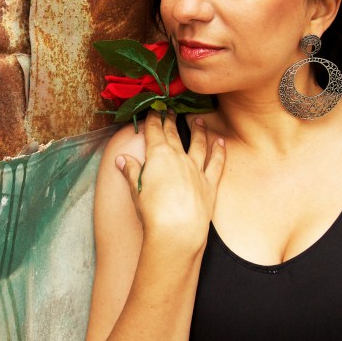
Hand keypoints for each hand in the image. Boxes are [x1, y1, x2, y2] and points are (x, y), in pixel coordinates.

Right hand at [116, 112, 224, 241]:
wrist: (177, 230)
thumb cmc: (153, 212)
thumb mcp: (136, 190)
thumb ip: (131, 171)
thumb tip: (121, 159)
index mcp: (158, 156)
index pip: (154, 132)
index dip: (153, 119)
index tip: (153, 110)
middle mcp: (179, 157)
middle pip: (174, 134)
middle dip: (171, 120)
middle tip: (171, 110)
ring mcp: (196, 169)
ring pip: (198, 144)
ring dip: (198, 130)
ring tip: (198, 120)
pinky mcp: (210, 183)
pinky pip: (216, 163)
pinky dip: (219, 151)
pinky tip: (220, 142)